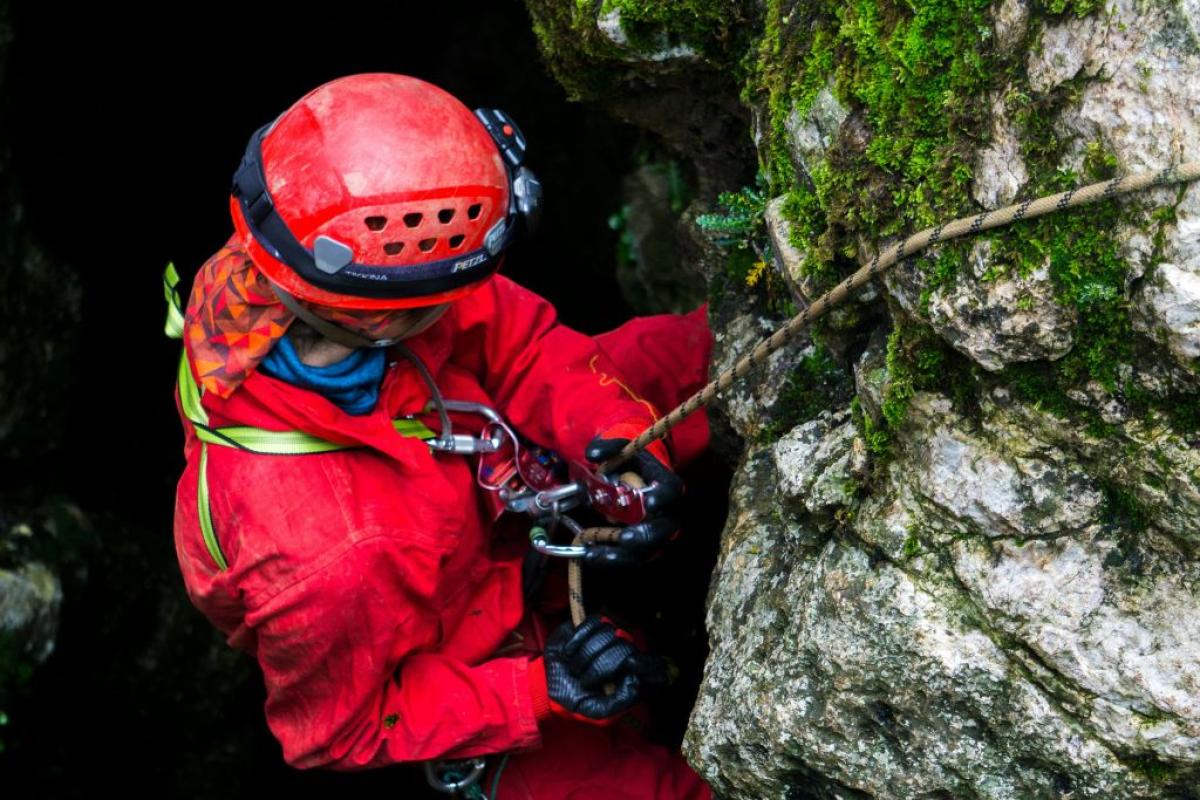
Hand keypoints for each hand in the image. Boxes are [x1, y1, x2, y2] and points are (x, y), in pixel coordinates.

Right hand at [544, 615, 664, 723]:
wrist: (548, 685)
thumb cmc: (575, 698)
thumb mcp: (597, 710)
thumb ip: (619, 702)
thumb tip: (635, 680)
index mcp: (626, 671)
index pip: (644, 660)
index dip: (639, 661)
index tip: (629, 665)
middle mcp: (618, 650)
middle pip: (622, 646)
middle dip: (599, 667)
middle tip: (584, 680)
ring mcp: (604, 635)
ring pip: (606, 633)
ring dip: (585, 654)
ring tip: (574, 667)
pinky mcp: (588, 625)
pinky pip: (590, 623)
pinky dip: (577, 639)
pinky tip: (569, 652)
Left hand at [583, 436, 682, 567]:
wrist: (632, 475)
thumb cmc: (629, 461)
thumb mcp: (619, 447)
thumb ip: (607, 446)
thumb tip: (592, 455)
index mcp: (665, 482)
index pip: (672, 490)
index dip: (664, 497)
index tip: (651, 503)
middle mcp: (667, 510)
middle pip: (665, 529)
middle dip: (645, 536)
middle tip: (624, 539)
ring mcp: (656, 531)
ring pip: (649, 550)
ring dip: (624, 555)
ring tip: (598, 554)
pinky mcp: (644, 545)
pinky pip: (633, 558)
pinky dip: (613, 559)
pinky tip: (591, 556)